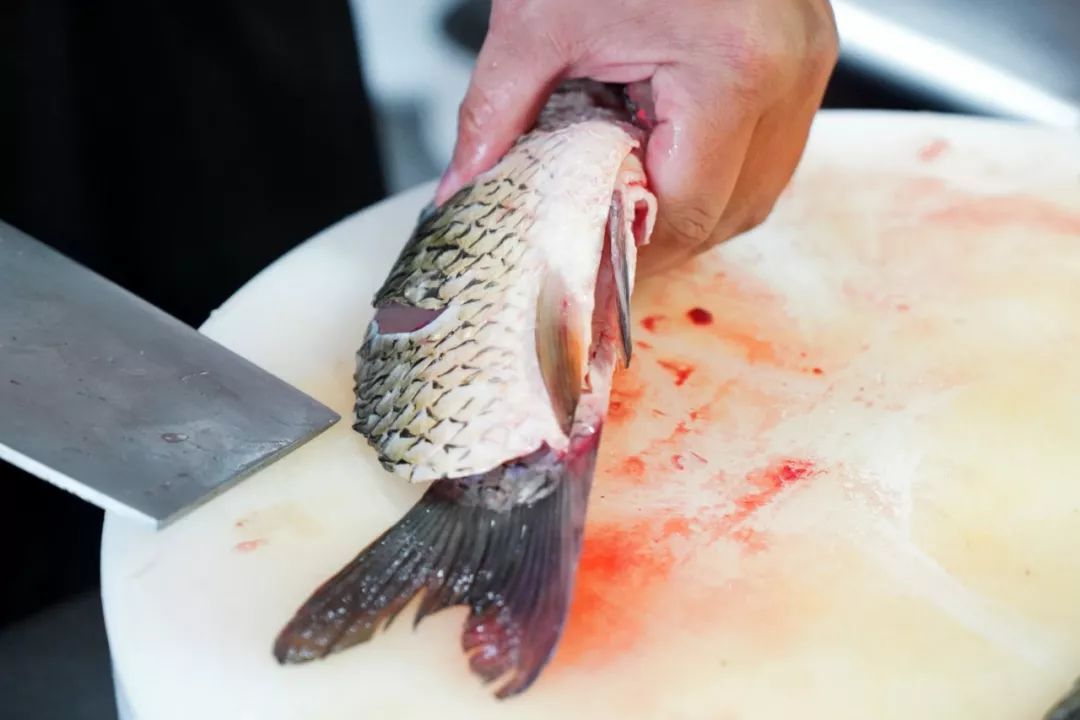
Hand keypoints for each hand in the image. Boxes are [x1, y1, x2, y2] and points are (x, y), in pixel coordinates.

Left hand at [435, 0, 838, 275]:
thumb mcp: (538, 20)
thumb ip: (496, 117)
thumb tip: (465, 186)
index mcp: (734, 67)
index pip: (687, 210)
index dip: (631, 248)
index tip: (584, 258)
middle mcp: (790, 70)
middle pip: (733, 212)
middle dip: (662, 235)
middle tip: (600, 233)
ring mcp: (807, 60)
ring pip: (759, 189)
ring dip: (694, 205)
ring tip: (633, 186)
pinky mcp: (804, 51)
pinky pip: (768, 146)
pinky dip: (716, 166)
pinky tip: (667, 149)